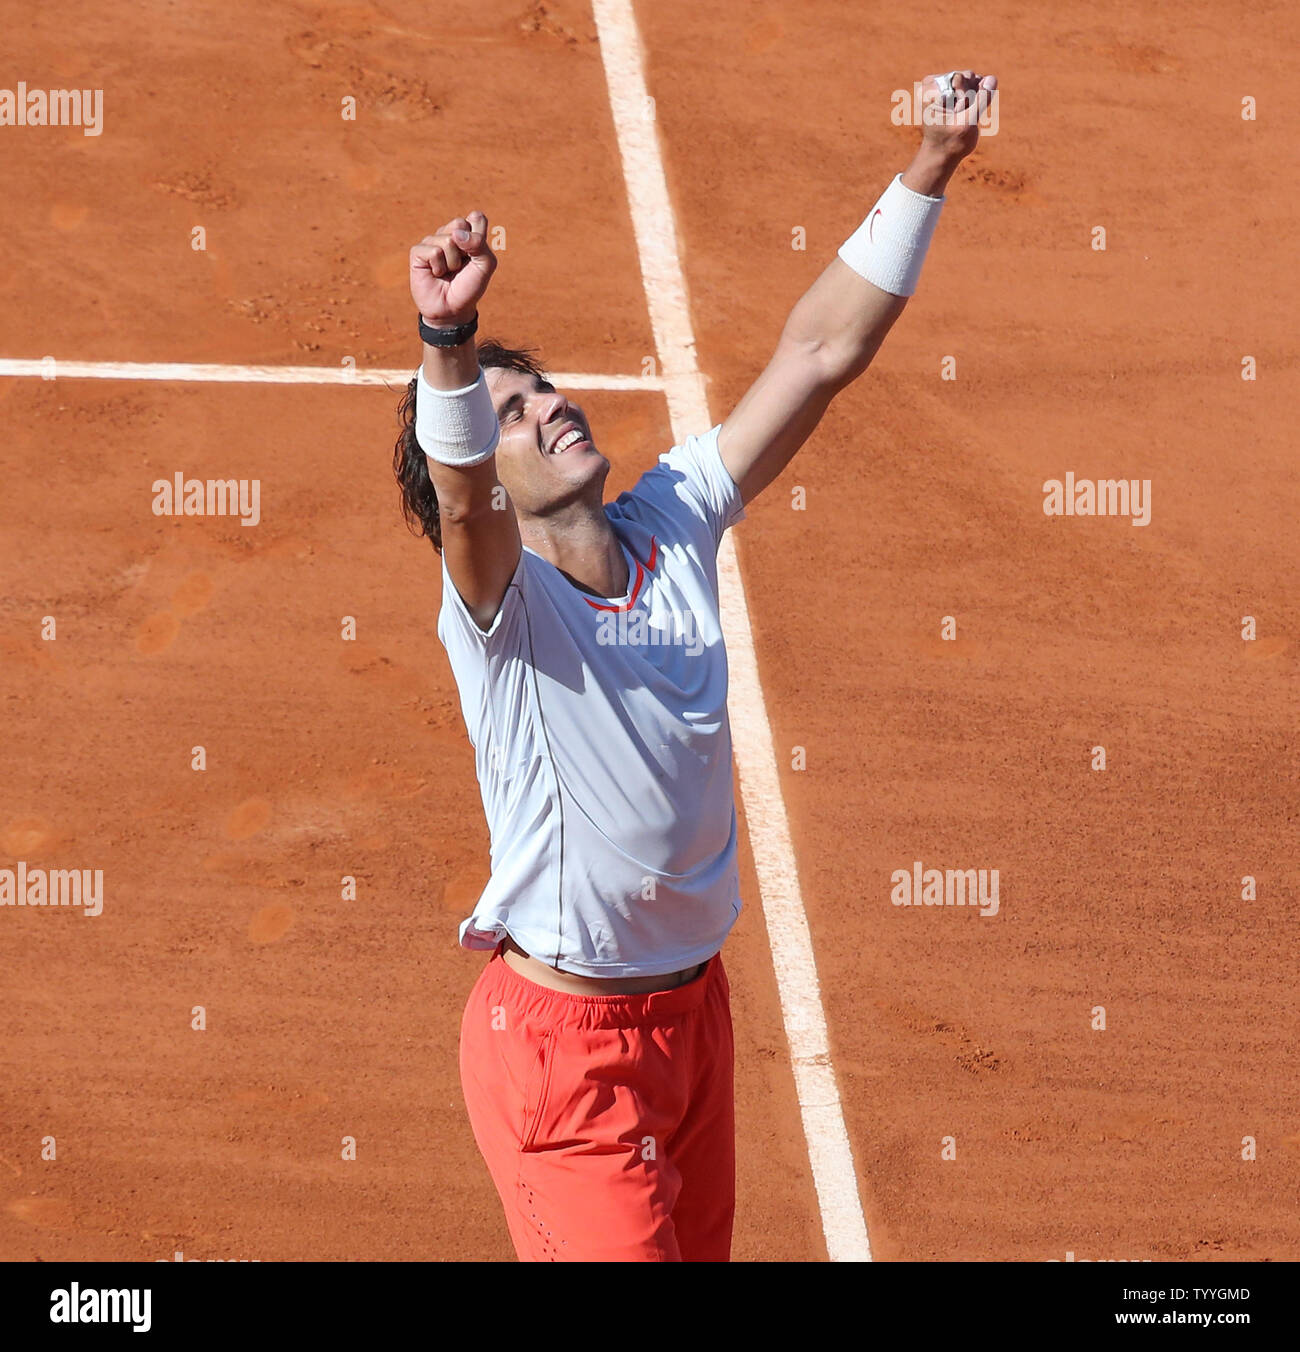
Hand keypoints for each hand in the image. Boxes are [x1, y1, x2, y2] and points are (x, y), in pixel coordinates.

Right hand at [409, 210, 496, 325]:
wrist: (453, 309)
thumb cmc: (469, 286)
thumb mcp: (485, 266)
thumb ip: (479, 244)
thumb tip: (456, 234)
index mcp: (467, 233)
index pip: (476, 217)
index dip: (479, 237)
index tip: (477, 255)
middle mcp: (449, 233)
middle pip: (460, 224)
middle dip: (465, 249)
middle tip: (461, 265)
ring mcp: (432, 241)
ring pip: (447, 240)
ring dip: (453, 262)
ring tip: (448, 272)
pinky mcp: (418, 252)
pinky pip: (434, 251)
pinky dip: (439, 267)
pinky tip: (436, 274)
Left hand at [918, 70, 996, 163]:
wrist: (943, 154)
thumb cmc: (951, 143)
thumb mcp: (968, 123)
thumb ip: (981, 100)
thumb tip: (992, 78)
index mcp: (929, 90)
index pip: (960, 79)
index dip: (965, 98)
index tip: (955, 115)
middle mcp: (934, 83)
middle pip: (966, 76)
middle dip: (970, 97)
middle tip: (959, 116)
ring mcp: (944, 84)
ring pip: (972, 79)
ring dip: (973, 98)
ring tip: (961, 115)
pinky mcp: (953, 87)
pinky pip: (974, 83)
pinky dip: (976, 97)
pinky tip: (966, 110)